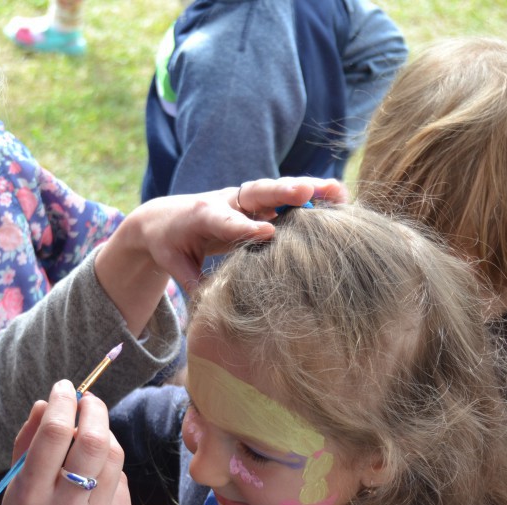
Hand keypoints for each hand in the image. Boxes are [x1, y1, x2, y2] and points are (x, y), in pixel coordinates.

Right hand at [0, 381, 131, 504]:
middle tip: (88, 400)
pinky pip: (122, 482)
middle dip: (94, 409)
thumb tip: (49, 401)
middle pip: (95, 441)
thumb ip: (28, 440)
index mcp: (30, 496)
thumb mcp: (13, 484)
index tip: (64, 388)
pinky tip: (94, 480)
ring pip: (115, 458)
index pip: (54, 434)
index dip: (63, 401)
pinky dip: (109, 471)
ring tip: (90, 438)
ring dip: (104, 437)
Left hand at [95, 177, 346, 333]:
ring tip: (338, 191)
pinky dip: (312, 194)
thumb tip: (205, 313)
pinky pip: (286, 196)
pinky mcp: (259, 202)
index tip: (267, 232)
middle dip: (280, 192)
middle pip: (255, 193)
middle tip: (304, 191)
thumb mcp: (174, 264)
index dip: (245, 227)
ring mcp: (245, 199)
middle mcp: (227, 202)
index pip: (226, 222)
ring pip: (276, 190)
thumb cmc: (171, 243)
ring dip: (308, 189)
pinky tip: (340, 197)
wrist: (166, 216)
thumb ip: (191, 283)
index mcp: (202, 217)